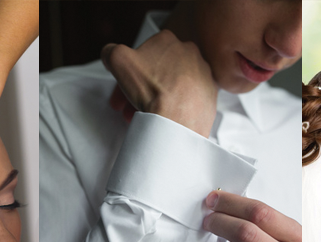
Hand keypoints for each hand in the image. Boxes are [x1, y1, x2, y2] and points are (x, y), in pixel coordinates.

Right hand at [101, 29, 217, 136]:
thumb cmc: (154, 90)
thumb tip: (111, 53)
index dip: (128, 72)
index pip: (143, 54)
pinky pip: (187, 99)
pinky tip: (164, 117)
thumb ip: (111, 51)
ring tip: (143, 115)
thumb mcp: (119, 61)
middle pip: (157, 72)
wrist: (179, 121)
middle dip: (141, 88)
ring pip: (172, 86)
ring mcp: (202, 74)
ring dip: (156, 99)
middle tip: (129, 104)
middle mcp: (189, 54)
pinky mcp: (209, 95)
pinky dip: (174, 107)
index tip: (124, 87)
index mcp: (168, 41)